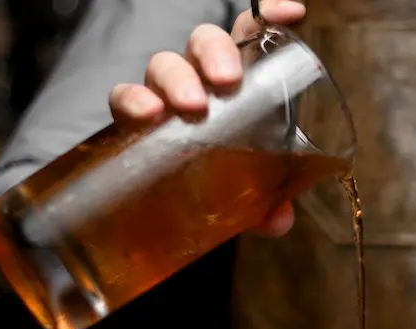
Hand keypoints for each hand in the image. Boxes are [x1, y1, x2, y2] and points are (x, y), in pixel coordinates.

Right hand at [107, 0, 307, 237]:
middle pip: (203, 42)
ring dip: (177, 79)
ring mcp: (164, 95)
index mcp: (237, 81)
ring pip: (164, 64)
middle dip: (214, 53)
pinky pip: (122, 97)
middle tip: (227, 82)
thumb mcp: (251, 191)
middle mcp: (199, 79)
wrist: (175, 210)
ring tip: (189, 107)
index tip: (293, 14)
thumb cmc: (221, 180)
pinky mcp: (131, 120)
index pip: (249, 34)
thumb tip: (278, 220)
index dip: (268, 17)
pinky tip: (146, 112)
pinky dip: (132, 99)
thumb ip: (269, 201)